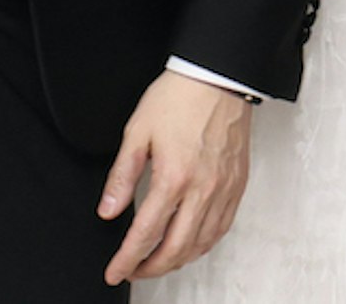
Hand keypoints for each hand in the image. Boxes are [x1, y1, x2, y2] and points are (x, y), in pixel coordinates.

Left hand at [100, 69, 252, 282]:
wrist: (218, 76)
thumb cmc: (179, 97)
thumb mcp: (137, 132)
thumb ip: (122, 177)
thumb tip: (108, 211)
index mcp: (173, 178)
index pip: (145, 234)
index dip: (127, 259)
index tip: (116, 270)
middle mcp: (202, 190)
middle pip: (175, 249)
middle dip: (151, 268)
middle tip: (134, 270)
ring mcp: (223, 189)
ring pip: (201, 244)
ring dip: (177, 260)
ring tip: (159, 261)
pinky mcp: (237, 184)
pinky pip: (222, 228)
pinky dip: (204, 244)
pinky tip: (191, 244)